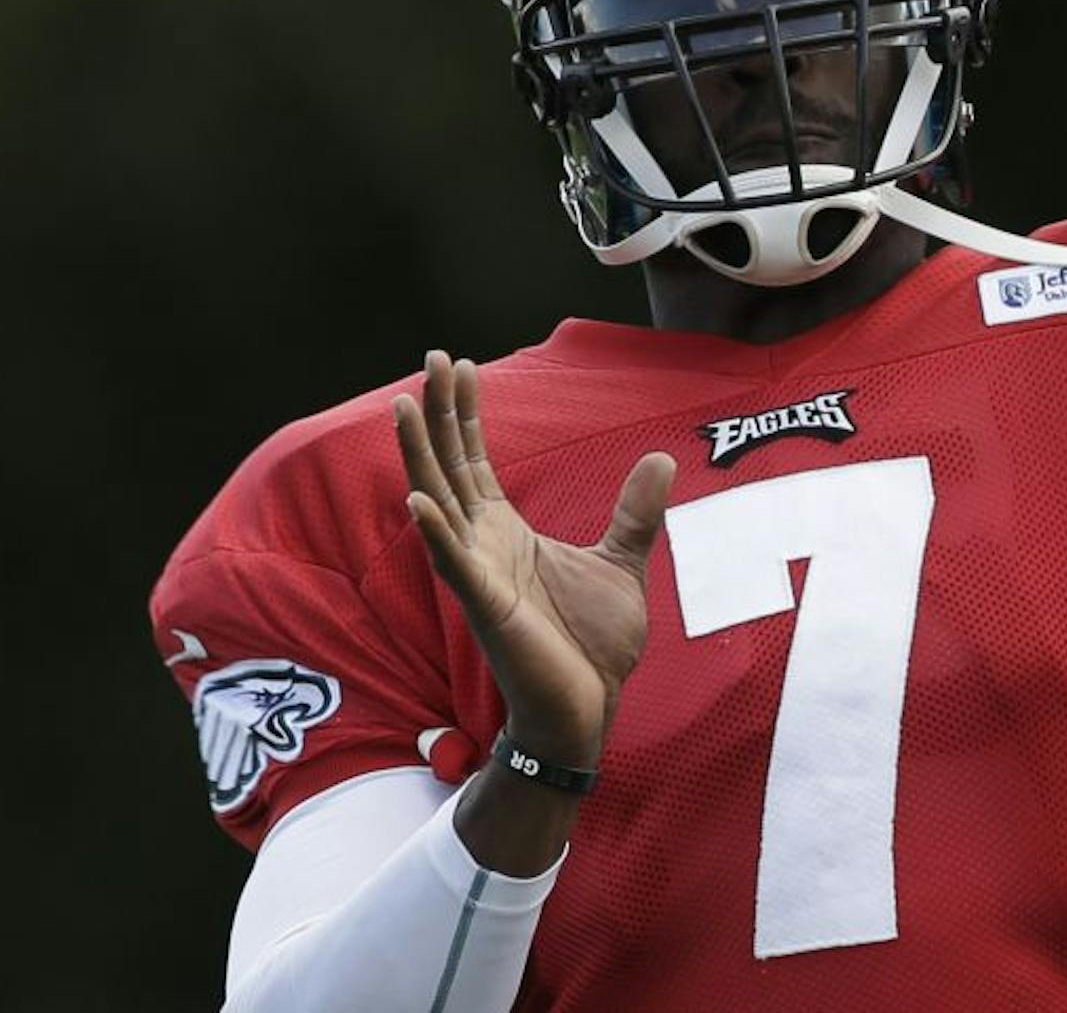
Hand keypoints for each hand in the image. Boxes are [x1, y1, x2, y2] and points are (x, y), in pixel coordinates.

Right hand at [393, 350, 673, 768]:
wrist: (590, 708)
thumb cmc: (592, 645)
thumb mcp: (622, 561)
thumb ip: (635, 511)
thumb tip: (660, 459)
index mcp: (506, 532)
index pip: (475, 460)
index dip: (466, 413)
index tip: (458, 364)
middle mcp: (481, 546)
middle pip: (450, 466)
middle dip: (440, 414)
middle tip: (432, 358)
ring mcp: (478, 575)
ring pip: (439, 504)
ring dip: (421, 456)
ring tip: (405, 407)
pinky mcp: (488, 609)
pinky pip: (454, 564)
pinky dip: (436, 533)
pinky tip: (416, 500)